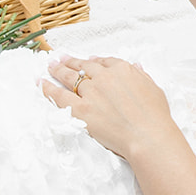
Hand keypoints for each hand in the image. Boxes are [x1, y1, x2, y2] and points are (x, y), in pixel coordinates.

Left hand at [43, 55, 176, 159]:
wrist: (147, 135)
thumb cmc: (155, 116)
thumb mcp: (153, 89)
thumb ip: (142, 76)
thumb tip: (136, 67)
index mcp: (122, 69)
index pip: (103, 62)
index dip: (93, 62)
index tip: (87, 61)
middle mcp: (104, 77)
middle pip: (83, 66)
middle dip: (71, 62)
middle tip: (61, 59)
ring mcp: (90, 92)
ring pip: (69, 77)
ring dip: (57, 70)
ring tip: (50, 66)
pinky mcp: (79, 109)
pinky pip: (59, 96)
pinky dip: (48, 88)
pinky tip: (41, 83)